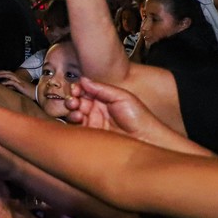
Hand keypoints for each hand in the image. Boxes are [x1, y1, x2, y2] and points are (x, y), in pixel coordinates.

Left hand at [0, 70, 34, 97]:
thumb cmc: (30, 92)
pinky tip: (1, 83)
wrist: (37, 94)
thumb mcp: (19, 89)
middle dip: (1, 72)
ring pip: (10, 75)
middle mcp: (19, 78)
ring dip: (3, 75)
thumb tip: (6, 86)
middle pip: (9, 72)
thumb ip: (13, 87)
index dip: (3, 73)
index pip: (10, 74)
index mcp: (19, 79)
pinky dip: (6, 82)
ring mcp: (20, 81)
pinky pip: (12, 82)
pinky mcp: (20, 85)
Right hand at [65, 77, 209, 154]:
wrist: (145, 138)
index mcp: (104, 98)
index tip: (75, 89)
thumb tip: (84, 79)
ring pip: (74, 114)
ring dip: (72, 110)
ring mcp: (94, 123)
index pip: (85, 91)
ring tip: (76, 110)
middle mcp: (97, 110)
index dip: (78, 89)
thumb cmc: (139, 117)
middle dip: (72, 99)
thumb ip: (102, 88)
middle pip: (77, 102)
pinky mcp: (92, 135)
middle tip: (74, 100)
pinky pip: (77, 128)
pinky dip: (73, 122)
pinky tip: (77, 119)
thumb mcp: (122, 96)